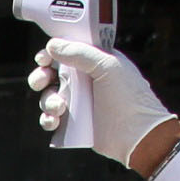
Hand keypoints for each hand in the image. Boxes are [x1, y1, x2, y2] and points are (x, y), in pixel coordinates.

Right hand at [31, 38, 172, 165]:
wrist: (138, 135)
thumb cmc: (129, 98)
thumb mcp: (108, 66)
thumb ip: (80, 52)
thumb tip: (52, 45)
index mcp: (95, 62)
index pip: (67, 52)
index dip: (52, 53)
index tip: (44, 59)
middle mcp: (85, 81)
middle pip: (52, 74)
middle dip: (41, 77)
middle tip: (42, 81)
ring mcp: (79, 103)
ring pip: (49, 97)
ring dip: (47, 101)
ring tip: (59, 108)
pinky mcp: (74, 124)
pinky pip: (51, 118)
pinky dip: (47, 119)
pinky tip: (54, 121)